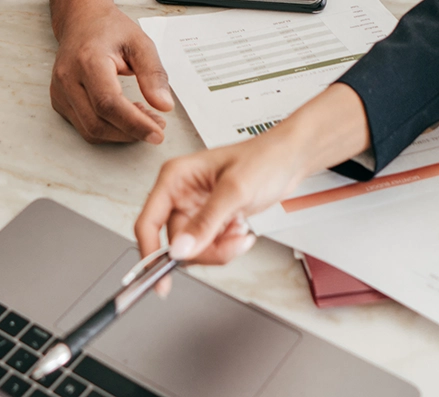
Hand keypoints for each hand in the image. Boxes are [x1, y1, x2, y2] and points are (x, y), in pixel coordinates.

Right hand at [51, 5, 173, 143]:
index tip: (157, 133)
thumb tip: (164, 105)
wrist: (81, 20)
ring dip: (121, 133)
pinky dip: (108, 128)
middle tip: (157, 125)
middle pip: (98, 123)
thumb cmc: (108, 28)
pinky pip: (84, 127)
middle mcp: (68, 78)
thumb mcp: (140, 42)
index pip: (108, 103)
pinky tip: (124, 115)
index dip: (134, 124)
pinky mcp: (59, 101)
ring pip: (90, 130)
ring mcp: (60, 91)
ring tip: (143, 116)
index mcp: (88, 60)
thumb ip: (154, 74)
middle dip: (131, 132)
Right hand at [133, 137, 307, 266]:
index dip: (150, 253)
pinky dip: (227, 246)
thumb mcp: (234, 190)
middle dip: (206, 249)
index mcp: (175, 178)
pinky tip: (241, 229)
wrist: (289, 160)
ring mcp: (196, 208)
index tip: (160, 281)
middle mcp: (181, 194)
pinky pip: (210, 246)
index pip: (148, 222)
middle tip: (231, 243)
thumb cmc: (264, 159)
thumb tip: (180, 249)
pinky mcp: (211, 219)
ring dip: (220, 249)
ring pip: (194, 248)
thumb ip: (206, 222)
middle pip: (176, 242)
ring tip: (240, 232)